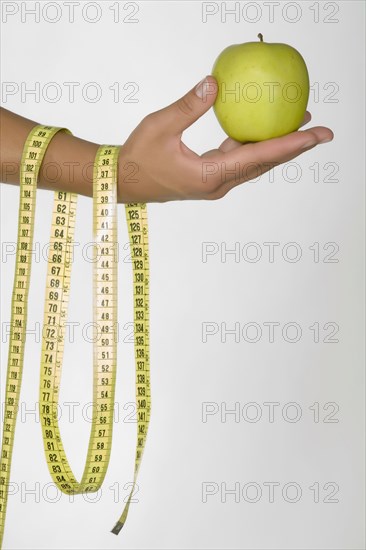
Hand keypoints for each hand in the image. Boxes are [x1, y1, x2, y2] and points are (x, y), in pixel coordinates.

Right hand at [118, 75, 333, 202]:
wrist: (123, 181)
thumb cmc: (138, 157)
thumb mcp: (161, 126)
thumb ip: (189, 106)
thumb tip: (214, 84)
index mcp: (209, 176)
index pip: (257, 157)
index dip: (288, 144)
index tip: (314, 135)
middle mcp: (218, 184)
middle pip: (264, 164)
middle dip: (294, 147)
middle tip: (321, 132)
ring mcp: (215, 183)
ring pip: (254, 164)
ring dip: (277, 147)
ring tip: (300, 129)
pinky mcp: (209, 178)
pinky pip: (239, 162)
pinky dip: (255, 147)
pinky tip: (262, 132)